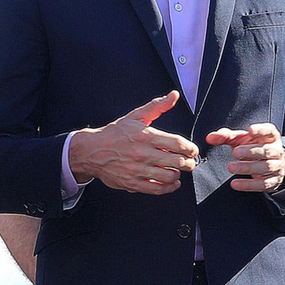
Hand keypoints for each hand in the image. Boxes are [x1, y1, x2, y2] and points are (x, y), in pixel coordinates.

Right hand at [69, 92, 197, 195]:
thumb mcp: (135, 116)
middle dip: (188, 163)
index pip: (177, 143)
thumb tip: (174, 95)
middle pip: (176, 161)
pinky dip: (169, 188)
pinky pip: (156, 189)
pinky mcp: (132, 183)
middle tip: (190, 162)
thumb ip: (157, 107)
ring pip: (168, 176)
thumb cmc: (115, 133)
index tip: (193, 150)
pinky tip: (172, 182)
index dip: (190, 148)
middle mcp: (142, 153)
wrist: (92, 151)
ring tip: (178, 170)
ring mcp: (137, 170)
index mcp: (145, 136)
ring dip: (178, 174)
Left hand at [205, 123, 284, 191]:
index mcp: (270, 137)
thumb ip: (226, 136)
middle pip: (267, 151)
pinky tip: (236, 183)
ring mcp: (276, 167)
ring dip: (248, 167)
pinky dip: (248, 185)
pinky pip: (262, 184)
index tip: (250, 130)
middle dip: (251, 152)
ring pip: (266, 167)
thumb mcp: (241, 139)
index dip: (261, 130)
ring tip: (232, 167)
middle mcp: (276, 151)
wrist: (271, 165)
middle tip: (236, 153)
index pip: (269, 131)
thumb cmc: (254, 148)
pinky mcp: (273, 181)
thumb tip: (210, 138)